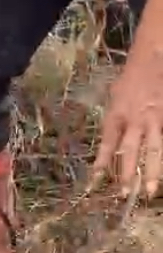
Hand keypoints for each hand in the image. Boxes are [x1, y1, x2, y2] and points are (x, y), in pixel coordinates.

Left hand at [90, 43, 162, 197]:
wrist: (154, 56)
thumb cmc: (132, 75)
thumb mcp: (115, 94)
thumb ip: (116, 116)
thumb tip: (114, 135)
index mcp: (116, 113)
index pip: (107, 143)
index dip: (102, 162)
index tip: (95, 181)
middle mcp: (134, 119)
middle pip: (130, 151)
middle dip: (126, 174)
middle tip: (124, 196)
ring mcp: (155, 120)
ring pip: (153, 151)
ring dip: (151, 173)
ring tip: (149, 193)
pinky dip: (161, 157)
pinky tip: (161, 175)